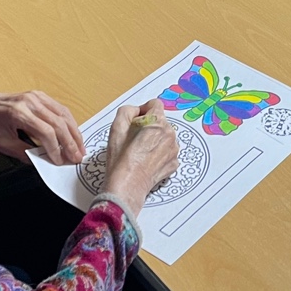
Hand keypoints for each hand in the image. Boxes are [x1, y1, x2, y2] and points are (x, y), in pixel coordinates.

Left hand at [0, 84, 84, 165]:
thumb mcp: (2, 143)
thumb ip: (23, 152)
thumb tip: (42, 160)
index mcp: (19, 113)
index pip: (46, 132)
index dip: (55, 149)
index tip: (59, 161)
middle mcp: (30, 101)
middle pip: (59, 123)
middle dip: (70, 143)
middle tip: (77, 157)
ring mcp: (37, 96)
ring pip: (64, 114)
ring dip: (74, 132)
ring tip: (80, 147)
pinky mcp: (40, 95)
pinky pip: (60, 109)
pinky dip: (69, 122)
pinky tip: (73, 133)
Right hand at [103, 98, 179, 218]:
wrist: (128, 187)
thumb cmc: (121, 160)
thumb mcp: (116, 128)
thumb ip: (127, 111)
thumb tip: (136, 110)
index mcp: (157, 122)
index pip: (155, 104)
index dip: (143, 110)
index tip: (135, 120)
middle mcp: (170, 134)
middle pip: (160, 121)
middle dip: (148, 126)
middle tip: (134, 139)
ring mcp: (174, 150)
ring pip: (164, 136)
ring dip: (154, 139)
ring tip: (140, 152)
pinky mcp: (174, 163)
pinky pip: (167, 151)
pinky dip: (158, 153)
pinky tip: (146, 161)